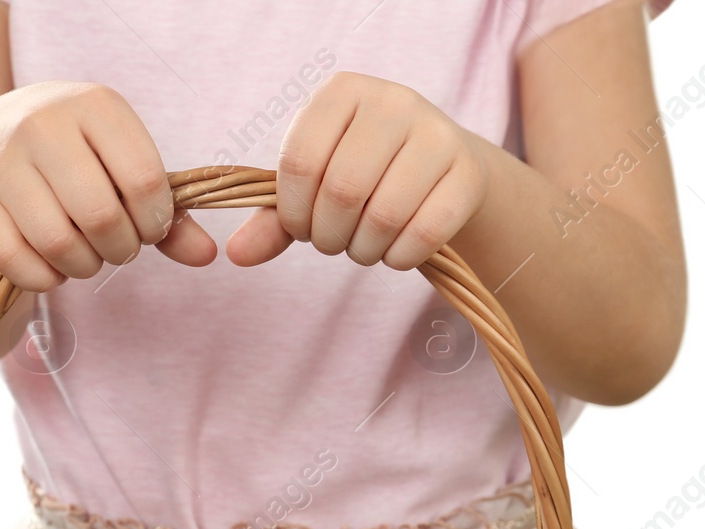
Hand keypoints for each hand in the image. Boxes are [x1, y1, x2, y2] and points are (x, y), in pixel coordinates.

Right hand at [0, 81, 215, 290]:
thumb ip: (171, 214)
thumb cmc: (84, 158)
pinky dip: (46, 279)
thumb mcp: (128, 166)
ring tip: (89, 256)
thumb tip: (208, 257)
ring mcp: (2, 161)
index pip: (144, 181)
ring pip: (59, 244)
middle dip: (122, 249)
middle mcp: (42, 125)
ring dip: (85, 267)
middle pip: (101, 217)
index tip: (150, 227)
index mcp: (95, 106)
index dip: (156, 222)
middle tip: (119, 247)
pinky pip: (18, 262)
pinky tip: (54, 265)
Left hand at [228, 72, 489, 271]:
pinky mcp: (468, 173)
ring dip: (364, 251)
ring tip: (363, 247)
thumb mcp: (317, 187)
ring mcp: (437, 133)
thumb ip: (276, 218)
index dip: (293, 212)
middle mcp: (393, 101)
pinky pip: (425, 233)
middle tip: (334, 242)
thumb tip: (236, 254)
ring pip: (384, 215)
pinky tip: (396, 253)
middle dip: (329, 236)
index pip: (300, 160)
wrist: (443, 171)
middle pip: (342, 190)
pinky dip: (400, 258)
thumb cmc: (367, 177)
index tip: (301, 228)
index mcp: (343, 92)